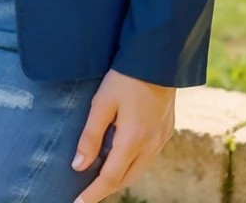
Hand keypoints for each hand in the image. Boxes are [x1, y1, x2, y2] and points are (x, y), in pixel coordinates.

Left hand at [71, 69, 174, 202]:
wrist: (159, 57)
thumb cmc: (127, 77)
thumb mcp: (102, 103)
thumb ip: (90, 136)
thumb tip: (79, 166)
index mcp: (133, 140)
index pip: (110, 179)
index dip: (93, 193)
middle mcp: (151, 145)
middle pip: (126, 178)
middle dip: (106, 187)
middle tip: (87, 191)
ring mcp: (162, 139)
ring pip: (138, 170)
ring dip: (120, 176)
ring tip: (101, 175)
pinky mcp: (167, 130)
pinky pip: (148, 157)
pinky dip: (133, 163)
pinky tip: (122, 155)